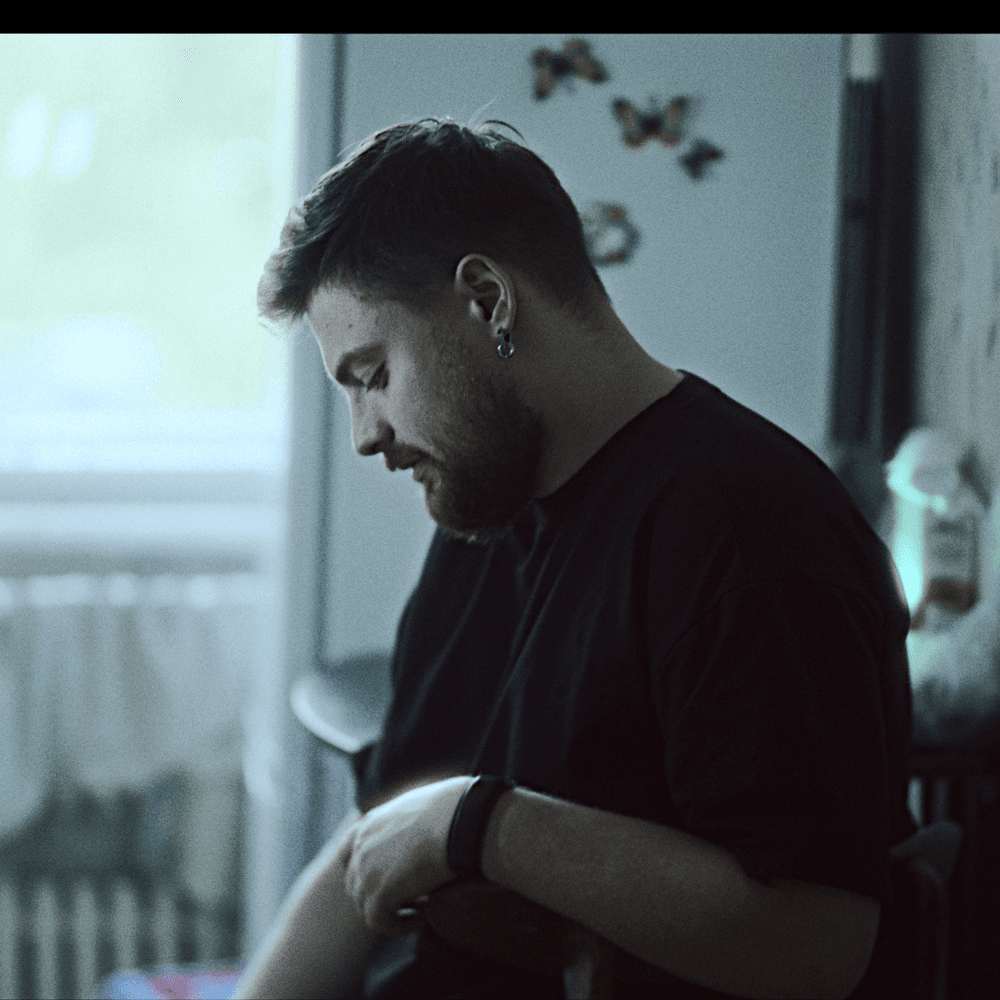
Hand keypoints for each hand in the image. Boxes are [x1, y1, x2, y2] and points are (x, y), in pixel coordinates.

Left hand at [335, 775, 472, 934]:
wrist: (459, 820)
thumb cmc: (453, 810)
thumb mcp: (418, 809)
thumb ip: (403, 826)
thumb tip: (417, 840)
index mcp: (369, 823)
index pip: (347, 855)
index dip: (360, 873)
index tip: (382, 883)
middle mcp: (361, 846)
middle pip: (355, 885)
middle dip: (380, 895)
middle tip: (414, 897)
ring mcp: (366, 870)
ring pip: (367, 906)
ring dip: (393, 911)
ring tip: (424, 906)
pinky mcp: (379, 893)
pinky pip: (381, 921)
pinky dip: (401, 924)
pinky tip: (425, 916)